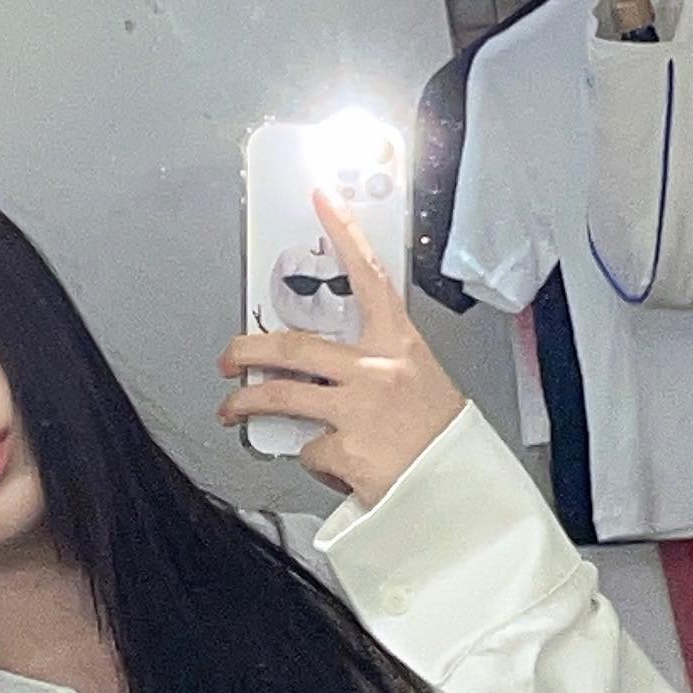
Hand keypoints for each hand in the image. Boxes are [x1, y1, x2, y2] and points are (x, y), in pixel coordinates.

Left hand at [218, 190, 466, 505]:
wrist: (462, 491)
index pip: (369, 276)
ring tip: (232, 409)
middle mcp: (376, 370)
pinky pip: (309, 450)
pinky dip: (316, 460)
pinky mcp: (345, 448)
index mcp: (401, 346)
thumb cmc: (443, 441)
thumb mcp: (422, 385)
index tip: (322, 201)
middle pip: (293, 345)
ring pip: (281, 395)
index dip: (344, 234)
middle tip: (230, 356)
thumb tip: (326, 374)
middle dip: (247, 348)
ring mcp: (358, 409)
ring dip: (245, 402)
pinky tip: (340, 467)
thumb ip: (376, 369)